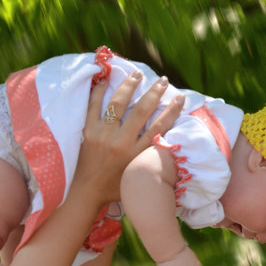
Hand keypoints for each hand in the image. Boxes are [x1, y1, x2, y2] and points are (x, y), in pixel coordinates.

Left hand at [76, 72, 184, 203]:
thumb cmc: (115, 188)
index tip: (179, 98)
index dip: (171, 111)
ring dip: (129, 86)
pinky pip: (93, 106)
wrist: (86, 192)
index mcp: (135, 155)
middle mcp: (121, 142)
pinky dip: (99, 91)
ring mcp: (103, 135)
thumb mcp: (137, 176)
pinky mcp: (88, 132)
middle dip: (154, 93)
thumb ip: (150, 160)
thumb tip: (166, 144)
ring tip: (137, 73)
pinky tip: (106, 79)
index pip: (158, 128)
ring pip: (118, 104)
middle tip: (162, 80)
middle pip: (141, 111)